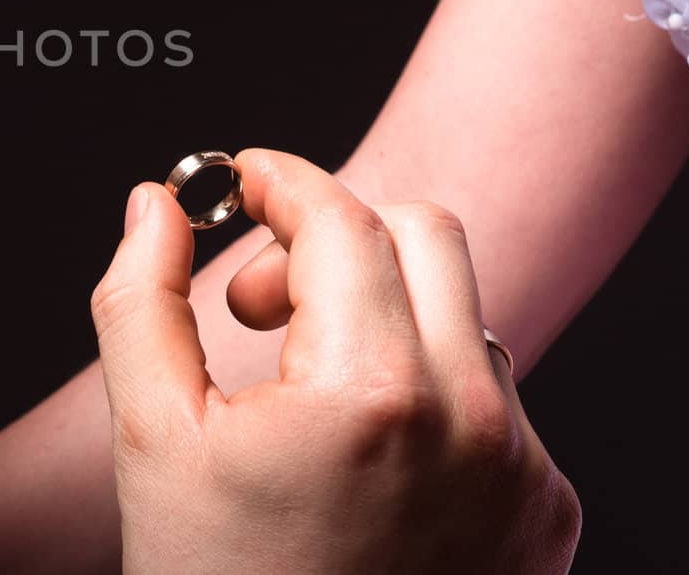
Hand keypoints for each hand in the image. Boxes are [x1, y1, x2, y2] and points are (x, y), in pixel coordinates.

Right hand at [90, 147, 580, 573]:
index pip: (341, 216)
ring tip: (301, 390)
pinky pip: (493, 394)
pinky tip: (361, 454)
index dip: (279, 178)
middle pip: (424, 233)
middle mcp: (475, 421)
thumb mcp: (152, 440)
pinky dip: (424, 386)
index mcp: (372, 393)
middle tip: (254, 301)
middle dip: (331, 233)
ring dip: (379, 312)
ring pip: (462, 312)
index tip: (240, 178)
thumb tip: (155, 203)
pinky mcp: (547, 510)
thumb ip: (141, 300)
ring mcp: (523, 469)